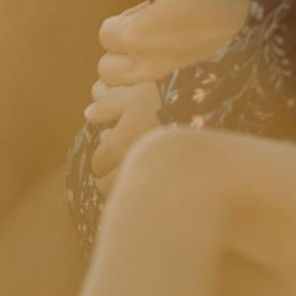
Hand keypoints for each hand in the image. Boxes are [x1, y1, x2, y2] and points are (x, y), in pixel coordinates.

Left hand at [83, 80, 161, 198]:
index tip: (114, 146)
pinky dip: (144, 196)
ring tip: (137, 176)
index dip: (103, 155)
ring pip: (125, 197)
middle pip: (105, 185)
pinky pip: (146, 201)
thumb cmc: (168, 98)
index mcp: (117, 145)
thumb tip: (88, 113)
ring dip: (125, 188)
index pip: (98, 162)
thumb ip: (110, 104)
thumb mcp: (136, 93)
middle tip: (123, 163)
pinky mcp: (167, 188)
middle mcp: (128, 168)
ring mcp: (148, 180)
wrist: (207, 111)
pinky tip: (155, 185)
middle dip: (110, 175)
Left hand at [86, 0, 255, 85]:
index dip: (126, 16)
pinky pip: (147, 92)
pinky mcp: (182, 88)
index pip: (106, 32)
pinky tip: (174, 55)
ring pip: (126, 84)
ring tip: (158, 44)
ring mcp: (165, 79)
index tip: (152, 7)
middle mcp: (147, 63)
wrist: (265, 18)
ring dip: (132, 65)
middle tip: (150, 27)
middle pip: (108, 67)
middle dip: (122, 47)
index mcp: (139, 34)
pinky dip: (151, 77)